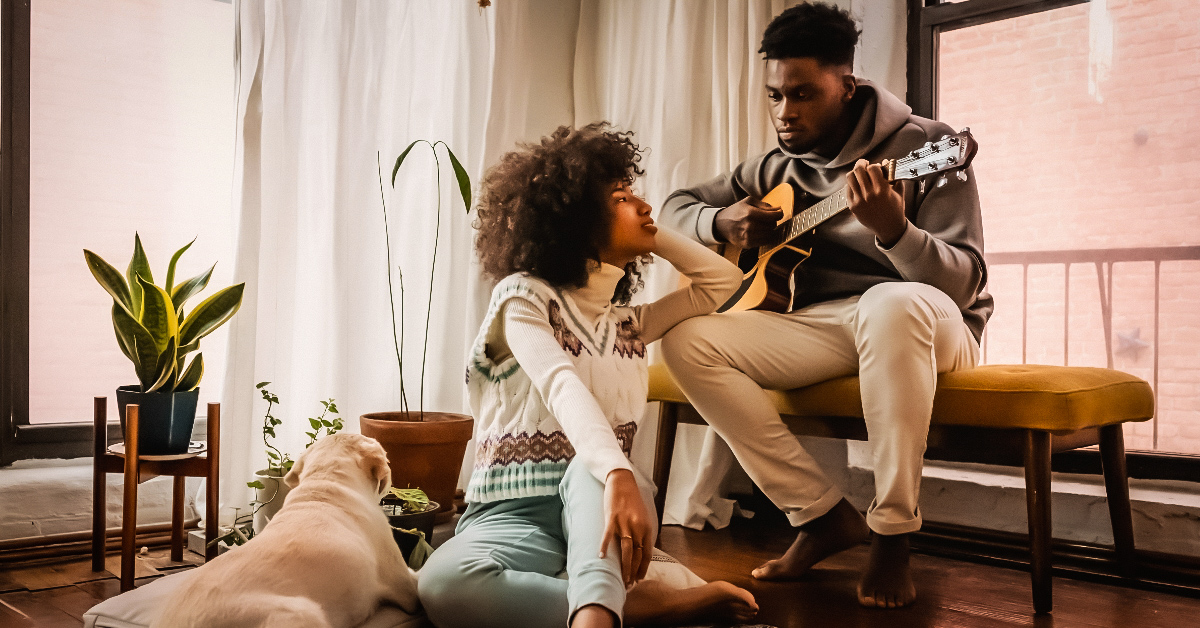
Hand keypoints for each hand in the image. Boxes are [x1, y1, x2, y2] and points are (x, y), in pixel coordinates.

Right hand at [599, 469, 652, 586]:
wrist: (622, 481)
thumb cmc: (632, 500)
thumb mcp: (643, 517)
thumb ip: (642, 533)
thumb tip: (640, 550)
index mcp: (647, 527)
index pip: (646, 553)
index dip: (643, 568)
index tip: (639, 579)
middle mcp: (638, 527)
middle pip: (637, 555)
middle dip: (634, 572)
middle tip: (629, 585)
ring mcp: (624, 523)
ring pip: (626, 550)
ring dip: (624, 567)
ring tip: (621, 579)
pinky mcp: (612, 518)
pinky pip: (608, 536)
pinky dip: (604, 547)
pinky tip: (601, 557)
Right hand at [713, 197, 783, 248]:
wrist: (721, 225)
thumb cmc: (736, 211)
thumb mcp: (748, 202)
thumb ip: (764, 205)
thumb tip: (778, 209)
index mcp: (750, 213)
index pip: (773, 216)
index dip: (779, 214)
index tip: (779, 213)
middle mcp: (750, 226)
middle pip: (773, 225)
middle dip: (772, 221)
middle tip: (767, 219)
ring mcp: (748, 236)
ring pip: (770, 234)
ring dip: (769, 229)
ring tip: (763, 225)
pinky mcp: (748, 244)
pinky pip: (765, 242)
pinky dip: (766, 237)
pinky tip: (760, 232)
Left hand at [846, 159, 906, 247]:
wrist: (889, 227)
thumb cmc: (895, 209)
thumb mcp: (899, 192)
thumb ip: (894, 176)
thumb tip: (886, 162)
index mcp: (882, 190)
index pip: (872, 168)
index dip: (874, 165)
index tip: (876, 167)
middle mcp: (869, 195)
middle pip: (858, 170)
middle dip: (861, 164)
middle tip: (864, 164)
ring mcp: (859, 201)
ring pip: (850, 178)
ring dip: (855, 173)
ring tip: (859, 174)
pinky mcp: (852, 206)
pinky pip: (847, 189)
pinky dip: (852, 184)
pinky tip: (857, 185)